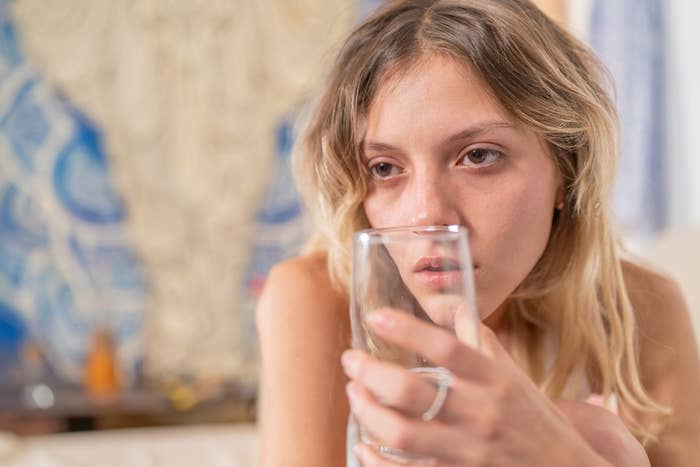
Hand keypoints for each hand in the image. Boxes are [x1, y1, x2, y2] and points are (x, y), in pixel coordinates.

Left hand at [341, 309, 609, 465]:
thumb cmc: (536, 421)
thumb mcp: (515, 377)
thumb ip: (483, 344)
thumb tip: (458, 309)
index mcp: (495, 381)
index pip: (446, 347)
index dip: (407, 330)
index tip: (376, 317)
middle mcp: (480, 414)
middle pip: (413, 391)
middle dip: (371, 373)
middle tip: (352, 360)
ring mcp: (468, 450)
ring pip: (403, 434)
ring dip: (368, 412)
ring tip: (355, 393)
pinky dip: (378, 460)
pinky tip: (363, 445)